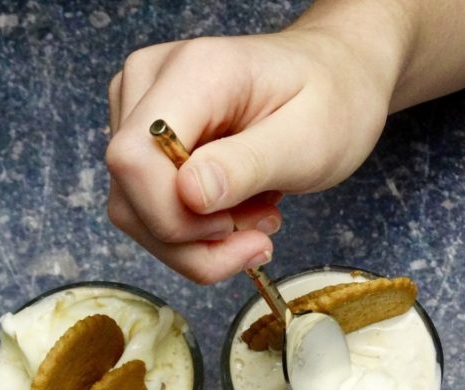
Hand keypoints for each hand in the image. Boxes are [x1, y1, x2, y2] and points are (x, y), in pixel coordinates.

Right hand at [105, 28, 394, 283]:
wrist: (335, 82)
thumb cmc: (329, 103)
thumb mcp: (307, 141)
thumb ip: (246, 166)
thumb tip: (188, 195)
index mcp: (193, 72)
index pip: (135, 159)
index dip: (174, 216)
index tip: (236, 228)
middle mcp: (149, 84)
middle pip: (129, 195)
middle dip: (194, 241)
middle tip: (261, 237)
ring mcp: (138, 112)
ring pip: (134, 213)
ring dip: (197, 242)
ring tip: (258, 220)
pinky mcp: (144, 142)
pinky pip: (147, 210)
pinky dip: (194, 233)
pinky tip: (239, 214)